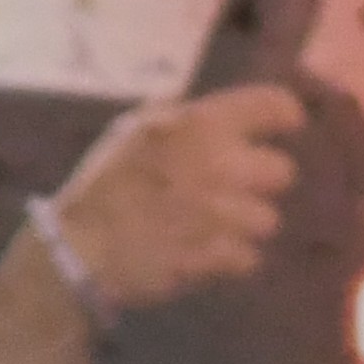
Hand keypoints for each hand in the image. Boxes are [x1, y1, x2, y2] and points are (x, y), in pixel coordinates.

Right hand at [44, 86, 304, 313]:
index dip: (283, 116)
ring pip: (269, 219)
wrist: (80, 249)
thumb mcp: (135, 131)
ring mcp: (225, 212)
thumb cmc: (107, 184)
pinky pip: (251, 256)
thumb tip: (216, 104)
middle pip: (284, 171)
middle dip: (257, 183)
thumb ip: (181, 116)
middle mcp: (221, 163)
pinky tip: (199, 252)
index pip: (275, 105)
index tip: (280, 128)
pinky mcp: (223, 255)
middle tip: (225, 190)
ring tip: (204, 226)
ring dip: (242, 225)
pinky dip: (229, 259)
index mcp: (200, 124)